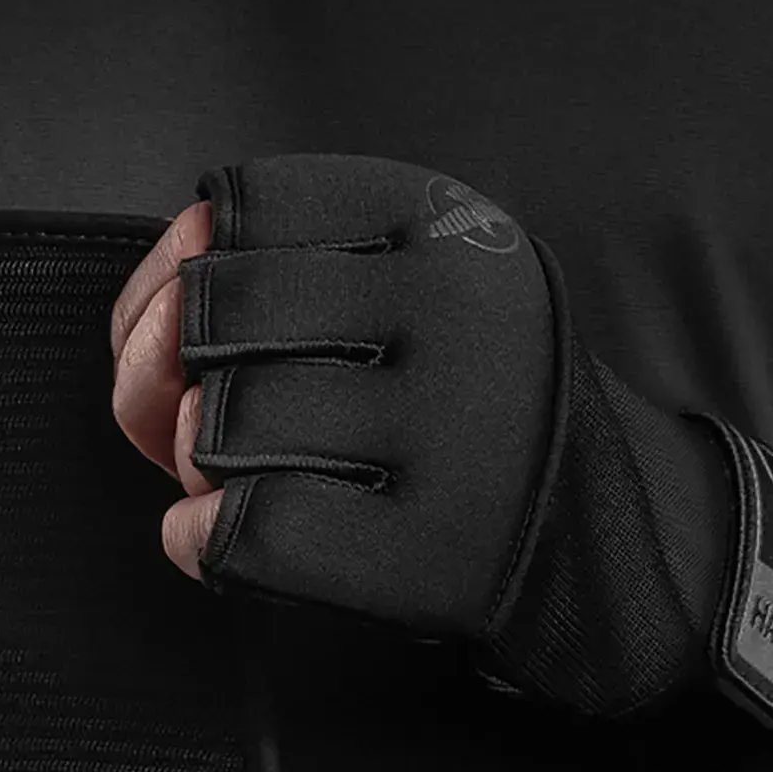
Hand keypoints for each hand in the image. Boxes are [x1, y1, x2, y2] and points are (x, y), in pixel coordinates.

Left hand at [111, 155, 772, 771]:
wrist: (618, 560)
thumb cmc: (482, 431)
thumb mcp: (411, 310)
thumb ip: (276, 285)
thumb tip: (153, 316)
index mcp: (456, 231)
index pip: (247, 211)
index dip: (181, 278)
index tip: (209, 335)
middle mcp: (462, 319)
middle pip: (217, 319)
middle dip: (175, 384)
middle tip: (219, 429)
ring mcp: (454, 438)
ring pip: (224, 428)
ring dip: (200, 473)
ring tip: (251, 485)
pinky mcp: (433, 553)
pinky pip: (245, 533)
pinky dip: (202, 543)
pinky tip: (225, 541)